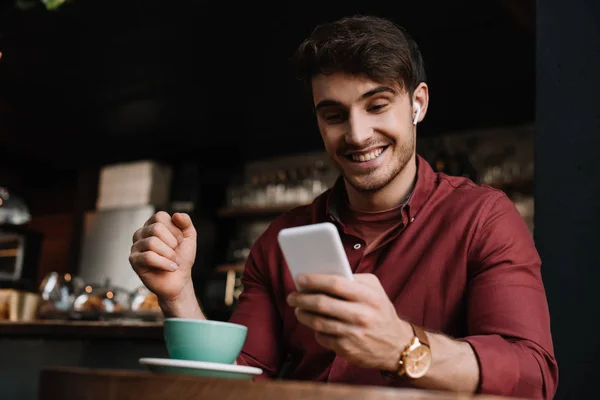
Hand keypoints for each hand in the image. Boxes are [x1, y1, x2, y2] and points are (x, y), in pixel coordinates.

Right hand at [129, 211, 196, 303]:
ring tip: (173, 261)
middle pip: (156, 228)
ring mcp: (136, 246)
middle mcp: (142, 233)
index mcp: (153, 225)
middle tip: (175, 252)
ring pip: (152, 243)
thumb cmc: (182, 258)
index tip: (179, 241)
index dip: (174, 229)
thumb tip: (176, 215)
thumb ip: (185, 222)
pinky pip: (148, 257)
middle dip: (172, 243)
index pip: (160, 216)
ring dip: (169, 254)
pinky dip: (164, 263)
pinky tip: (171, 268)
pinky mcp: (134, 260)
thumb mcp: (189, 236)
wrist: (180, 280)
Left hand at [286, 273, 412, 370]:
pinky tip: (315, 324)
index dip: (315, 280)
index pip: (336, 284)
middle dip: (302, 298)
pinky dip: (315, 329)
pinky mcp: (347, 349)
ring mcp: (353, 334)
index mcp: (369, 296)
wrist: (397, 346)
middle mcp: (362, 315)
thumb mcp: (376, 291)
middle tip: (292, 296)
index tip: (300, 279)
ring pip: (318, 322)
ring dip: (303, 314)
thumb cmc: (380, 312)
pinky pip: (322, 337)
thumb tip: (323, 274)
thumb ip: (354, 280)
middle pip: (322, 304)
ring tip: (298, 309)